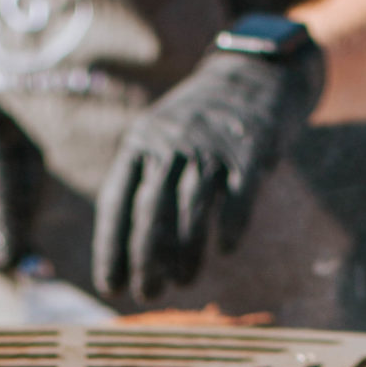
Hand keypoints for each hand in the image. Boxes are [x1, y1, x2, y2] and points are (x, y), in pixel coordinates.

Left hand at [92, 37, 324, 302]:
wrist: (256, 72)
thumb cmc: (201, 124)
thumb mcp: (161, 139)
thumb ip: (144, 183)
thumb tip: (129, 253)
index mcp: (141, 142)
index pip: (116, 201)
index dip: (110, 247)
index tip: (109, 287)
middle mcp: (171, 143)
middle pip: (151, 208)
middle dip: (145, 258)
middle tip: (147, 294)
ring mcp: (211, 145)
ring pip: (192, 206)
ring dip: (186, 251)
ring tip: (184, 283)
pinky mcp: (250, 149)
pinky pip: (238, 193)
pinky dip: (231, 223)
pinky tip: (227, 250)